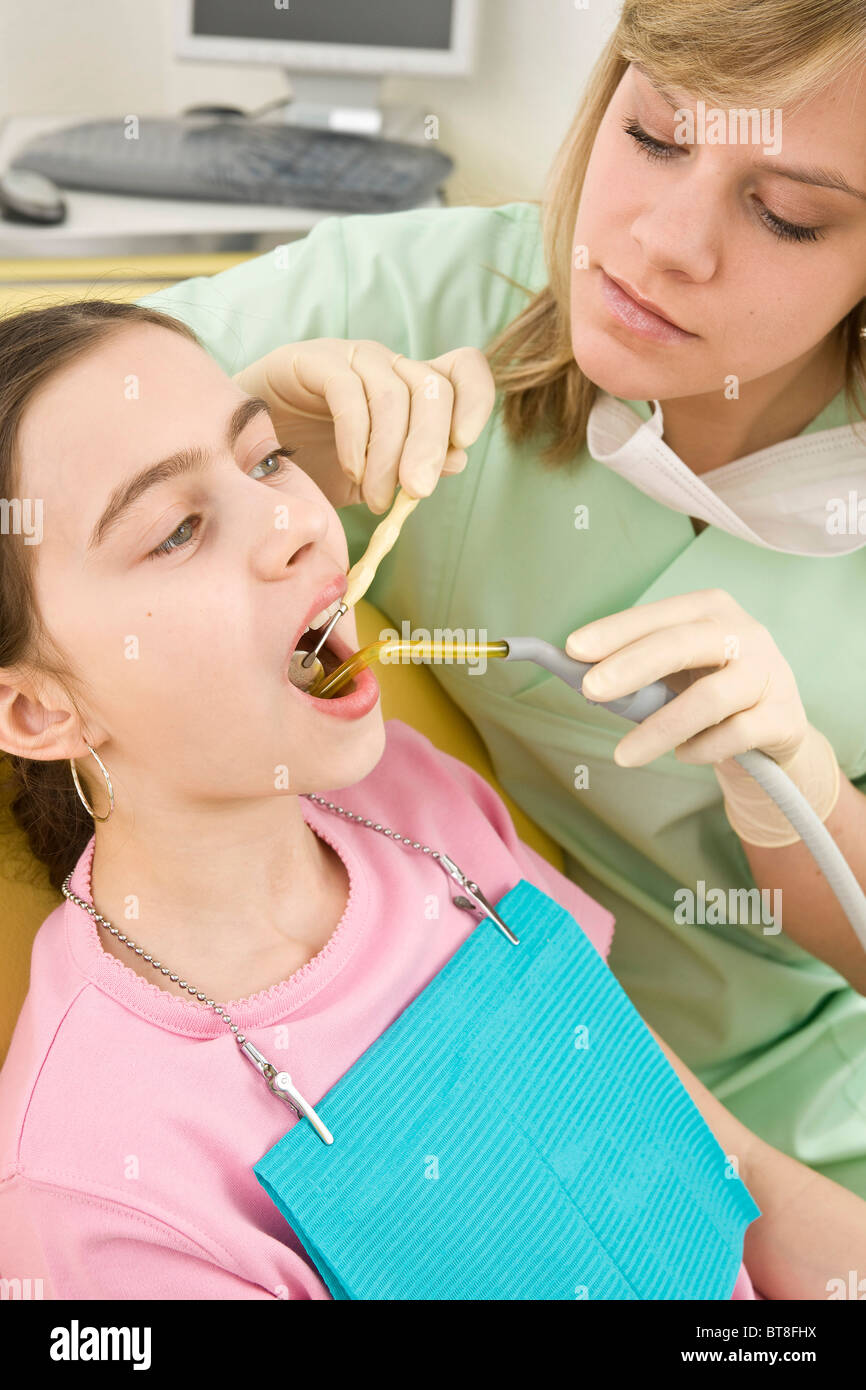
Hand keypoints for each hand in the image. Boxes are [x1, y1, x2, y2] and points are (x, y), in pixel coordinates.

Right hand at [232, 338, 495, 512]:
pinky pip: (349, 392)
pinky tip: (350, 471)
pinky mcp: (311, 360)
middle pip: (433, 386)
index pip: (462, 370)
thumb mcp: (372, 479)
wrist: (241, 460)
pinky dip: (357, 437)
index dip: (474, 398)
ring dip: (390, 454)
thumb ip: (411, 471)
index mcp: (409, 389)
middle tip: (416, 492)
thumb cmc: (310, 467)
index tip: (464, 442)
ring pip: (394, 392)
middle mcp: (386, 366)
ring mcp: (349, 358)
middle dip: (430, 444)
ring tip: (374, 499)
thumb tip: (456, 459)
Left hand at [565, 588, 808, 767]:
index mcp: (711, 610)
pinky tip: (684, 754)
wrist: (774, 726)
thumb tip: (580, 677)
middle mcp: (745, 633)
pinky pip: (737, 734)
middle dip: (631, 665)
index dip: (615, 631)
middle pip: (682, 644)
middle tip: (590, 690)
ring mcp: (769, 673)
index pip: (657, 616)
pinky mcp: (784, 717)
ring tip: (624, 755)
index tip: (573, 650)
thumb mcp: (676, 670)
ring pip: (709, 698)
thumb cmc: (710, 687)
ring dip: (660, 728)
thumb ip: (637, 669)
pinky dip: (703, 748)